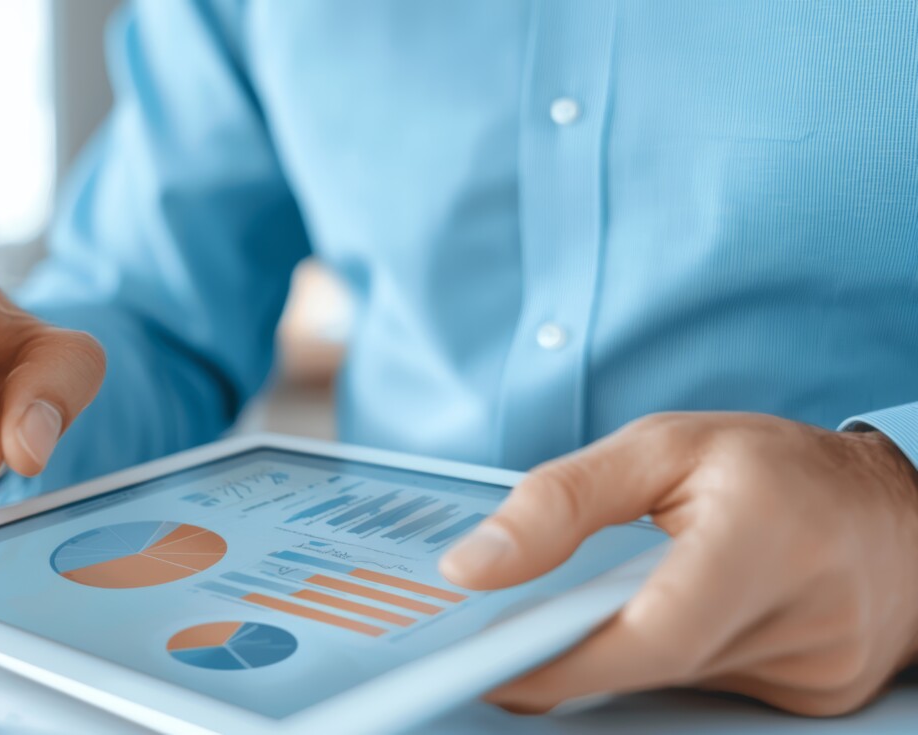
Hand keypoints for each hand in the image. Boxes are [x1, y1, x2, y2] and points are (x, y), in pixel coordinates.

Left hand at [440, 412, 917, 715]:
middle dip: (577, 657)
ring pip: (682, 680)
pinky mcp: (820, 695)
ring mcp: (821, 666)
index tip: (498, 671)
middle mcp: (809, 612)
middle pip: (660, 662)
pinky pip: (714, 689)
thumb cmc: (774, 469)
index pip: (655, 630)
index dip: (568, 663)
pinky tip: (661, 623)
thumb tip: (472, 567)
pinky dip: (670, 662)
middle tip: (511, 643)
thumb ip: (560, 501)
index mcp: (767, 535)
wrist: (896, 512)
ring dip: (624, 655)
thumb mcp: (661, 448)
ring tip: (585, 615)